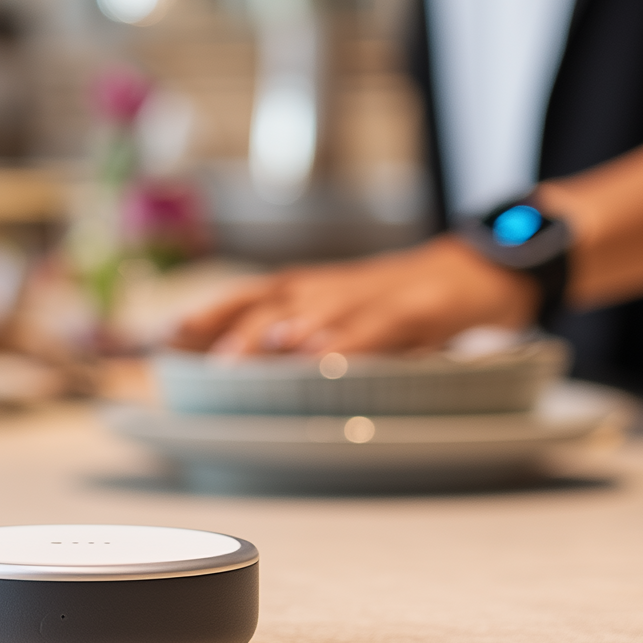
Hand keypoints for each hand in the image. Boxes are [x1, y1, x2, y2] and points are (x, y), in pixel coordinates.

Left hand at [169, 236, 537, 357]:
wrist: (480, 272)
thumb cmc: (406, 303)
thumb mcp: (347, 319)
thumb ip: (303, 341)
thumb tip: (247, 370)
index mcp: (314, 291)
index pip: (249, 297)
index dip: (206, 316)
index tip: (163, 340)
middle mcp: (334, 287)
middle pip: (273, 300)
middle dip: (230, 327)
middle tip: (195, 358)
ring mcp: (375, 295)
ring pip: (319, 309)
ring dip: (279, 331)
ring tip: (245, 354)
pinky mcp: (418, 308)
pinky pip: (378, 326)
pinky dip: (348, 340)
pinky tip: (324, 356)